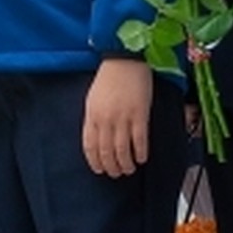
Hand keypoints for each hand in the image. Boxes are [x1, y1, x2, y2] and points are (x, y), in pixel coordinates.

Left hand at [83, 58, 151, 177]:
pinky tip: (142, 158)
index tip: (100, 170)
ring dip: (126, 165)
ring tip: (129, 169)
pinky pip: (140, 142)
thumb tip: (97, 140)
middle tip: (116, 173)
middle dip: (111, 167)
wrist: (125, 59)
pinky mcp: (140, 115)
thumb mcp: (93, 98)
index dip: (95, 162)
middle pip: (107, 152)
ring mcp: (123, 118)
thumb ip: (94, 119)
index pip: (90, 146)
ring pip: (123, 151)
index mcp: (92, 114)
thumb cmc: (109, 78)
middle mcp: (106, 119)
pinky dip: (141, 154)